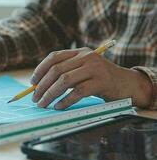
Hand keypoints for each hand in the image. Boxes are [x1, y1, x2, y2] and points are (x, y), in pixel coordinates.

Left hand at [30, 47, 151, 108]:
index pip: (54, 57)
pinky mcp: (101, 82)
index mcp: (79, 52)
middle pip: (56, 70)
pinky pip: (77, 92)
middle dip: (42, 86)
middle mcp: (86, 57)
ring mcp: (95, 68)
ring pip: (65, 80)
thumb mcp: (83, 71)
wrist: (127, 84)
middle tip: (35, 98)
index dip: (40, 69)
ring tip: (43, 104)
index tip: (32, 82)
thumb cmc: (100, 80)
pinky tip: (58, 107)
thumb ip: (66, 73)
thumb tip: (39, 86)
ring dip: (50, 94)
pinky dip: (65, 101)